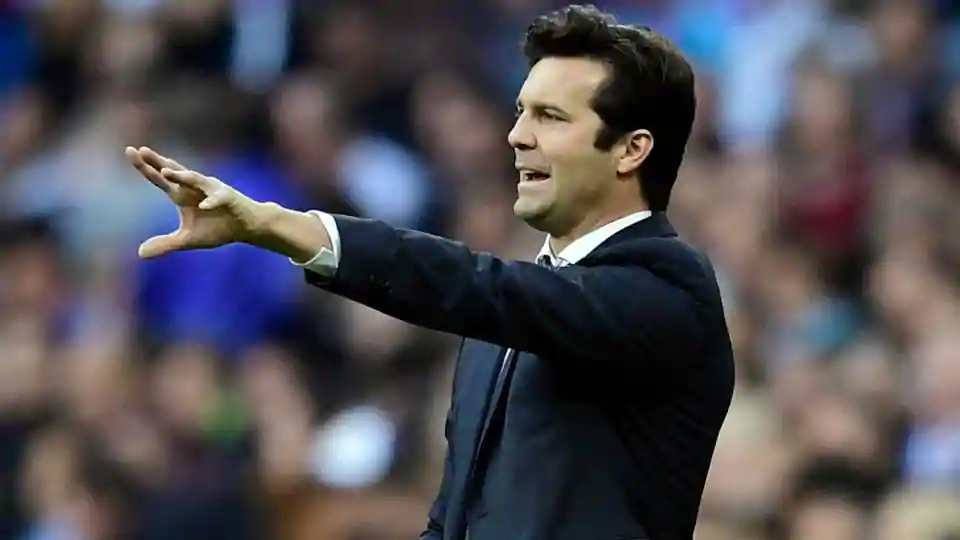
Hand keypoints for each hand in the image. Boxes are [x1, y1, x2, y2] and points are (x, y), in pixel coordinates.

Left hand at [126, 146, 263, 258]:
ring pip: (195, 180)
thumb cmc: (218, 228)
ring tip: (165, 172)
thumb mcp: (188, 239)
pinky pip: (218, 198)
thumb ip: (166, 244)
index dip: (145, 167)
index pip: (160, 179)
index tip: (129, 151)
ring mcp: (212, 190)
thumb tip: (140, 254)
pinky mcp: (229, 198)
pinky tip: (204, 207)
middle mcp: (194, 188)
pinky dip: (211, 202)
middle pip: (173, 172)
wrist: (247, 227)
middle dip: (158, 162)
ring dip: (181, 176)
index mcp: (181, 195)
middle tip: (141, 151)